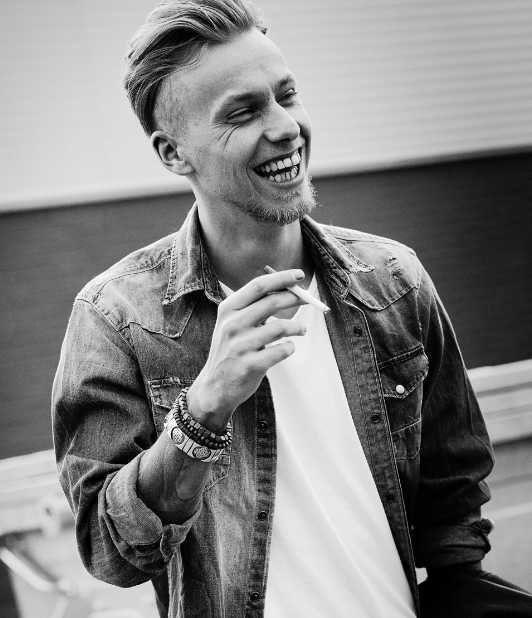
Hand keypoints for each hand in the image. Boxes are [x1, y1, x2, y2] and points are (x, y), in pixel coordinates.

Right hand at [186, 269, 306, 432]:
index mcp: (228, 309)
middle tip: (308, 300)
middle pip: (271, 302)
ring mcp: (239, 346)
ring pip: (280, 327)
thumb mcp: (233, 324)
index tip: (299, 275)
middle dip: (295, 298)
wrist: (215, 387)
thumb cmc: (231, 350)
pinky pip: (281, 351)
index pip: (258, 286)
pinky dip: (290, 348)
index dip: (281, 278)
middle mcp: (231, 325)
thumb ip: (254, 307)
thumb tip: (287, 289)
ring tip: (301, 329)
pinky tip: (288, 348)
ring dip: (297, 327)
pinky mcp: (249, 366)